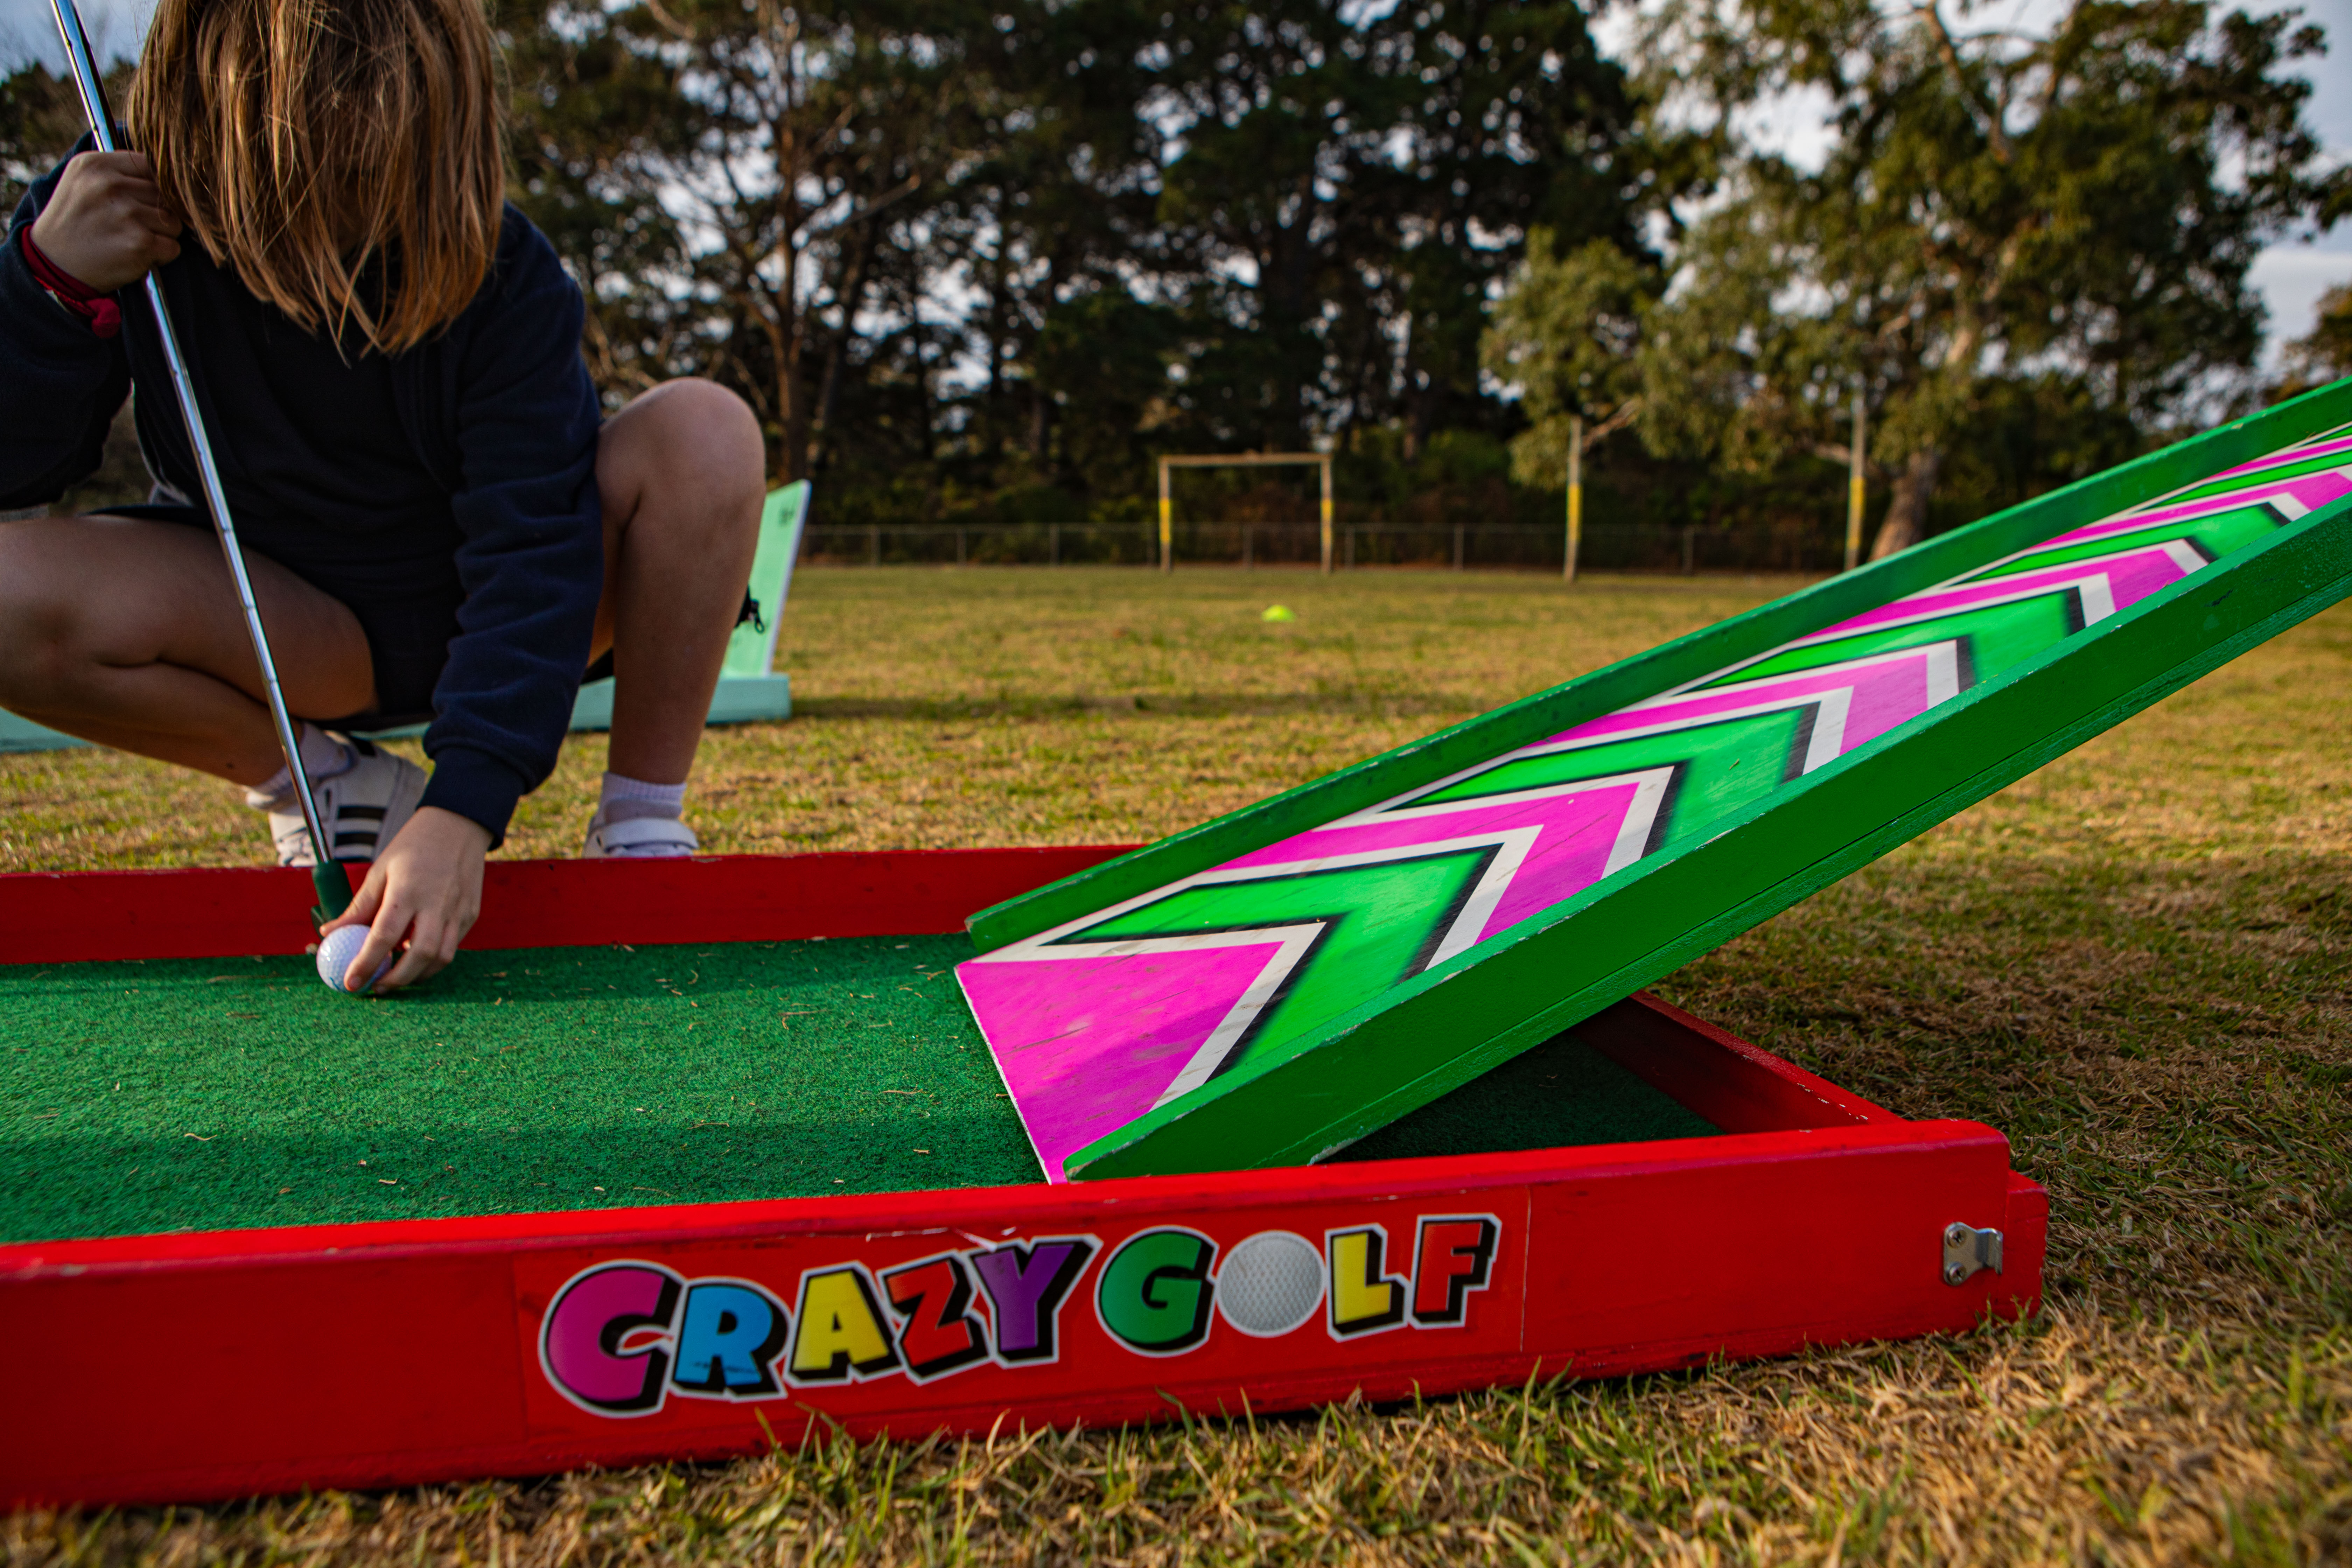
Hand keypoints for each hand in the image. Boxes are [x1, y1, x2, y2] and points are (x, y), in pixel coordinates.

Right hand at [28, 151, 182, 293]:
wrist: (53, 262)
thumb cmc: (77, 222)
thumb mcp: (85, 182)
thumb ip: (122, 173)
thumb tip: (170, 176)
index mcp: (97, 165)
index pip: (151, 166)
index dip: (154, 188)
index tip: (139, 202)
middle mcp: (110, 185)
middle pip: (165, 195)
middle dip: (156, 213)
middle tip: (129, 226)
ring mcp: (126, 213)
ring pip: (173, 221)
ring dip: (160, 235)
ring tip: (129, 239)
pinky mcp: (139, 242)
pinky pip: (173, 246)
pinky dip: (161, 255)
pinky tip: (135, 254)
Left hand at [320, 806, 490, 992]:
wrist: (458, 826)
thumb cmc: (414, 845)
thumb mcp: (380, 870)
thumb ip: (359, 906)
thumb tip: (330, 932)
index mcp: (407, 891)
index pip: (383, 937)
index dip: (365, 964)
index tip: (350, 983)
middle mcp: (436, 904)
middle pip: (419, 956)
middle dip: (397, 979)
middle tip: (376, 987)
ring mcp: (458, 911)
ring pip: (442, 957)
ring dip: (418, 975)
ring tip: (398, 976)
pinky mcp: (470, 914)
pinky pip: (453, 946)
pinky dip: (434, 958)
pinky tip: (418, 955)